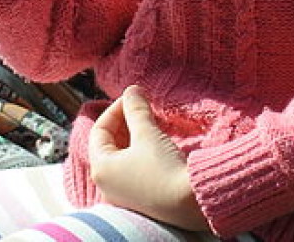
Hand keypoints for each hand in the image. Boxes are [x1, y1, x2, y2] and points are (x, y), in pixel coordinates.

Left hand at [87, 85, 208, 231]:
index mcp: (100, 168)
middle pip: (109, 144)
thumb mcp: (148, 133)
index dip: (116, 109)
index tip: (134, 98)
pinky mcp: (140, 200)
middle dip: (125, 122)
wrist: (193, 204)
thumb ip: (136, 109)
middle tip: (143, 109)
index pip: (99, 129)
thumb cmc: (164, 169)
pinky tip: (156, 144)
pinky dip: (140, 153)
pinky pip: (132, 170)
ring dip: (134, 137)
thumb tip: (131, 90)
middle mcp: (106, 185)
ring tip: (151, 124)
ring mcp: (122, 195)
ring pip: (122, 156)